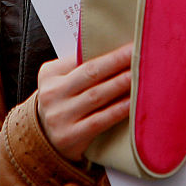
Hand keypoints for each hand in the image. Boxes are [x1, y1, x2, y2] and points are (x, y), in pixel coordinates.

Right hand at [36, 42, 132, 161]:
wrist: (45, 141)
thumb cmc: (63, 104)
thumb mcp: (61, 81)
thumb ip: (80, 66)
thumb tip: (118, 51)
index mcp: (50, 74)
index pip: (81, 56)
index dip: (108, 51)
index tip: (130, 44)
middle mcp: (51, 93)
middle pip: (91, 73)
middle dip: (118, 61)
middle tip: (139, 51)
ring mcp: (60, 116)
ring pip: (97, 95)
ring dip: (121, 83)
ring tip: (140, 74)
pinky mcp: (70, 136)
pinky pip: (99, 120)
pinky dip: (118, 109)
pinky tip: (132, 102)